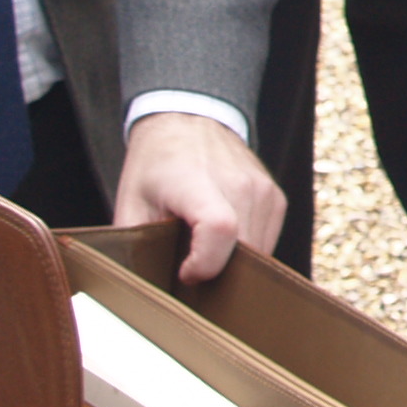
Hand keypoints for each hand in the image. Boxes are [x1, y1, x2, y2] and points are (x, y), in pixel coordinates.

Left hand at [115, 110, 285, 284]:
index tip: (186, 272)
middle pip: (243, 251)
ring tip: (205, 251)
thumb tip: (140, 286)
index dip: (205, 263)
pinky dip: (247, 250)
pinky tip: (224, 240)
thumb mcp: (131, 203)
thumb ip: (137, 245)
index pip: (220, 230)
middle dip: (218, 273)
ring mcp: (262, 190)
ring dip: (234, 263)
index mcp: (196, 182)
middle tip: (190, 269)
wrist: (187, 120)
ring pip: (259, 252)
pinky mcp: (275, 198)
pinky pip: (267, 240)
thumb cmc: (155, 164)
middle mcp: (239, 183)